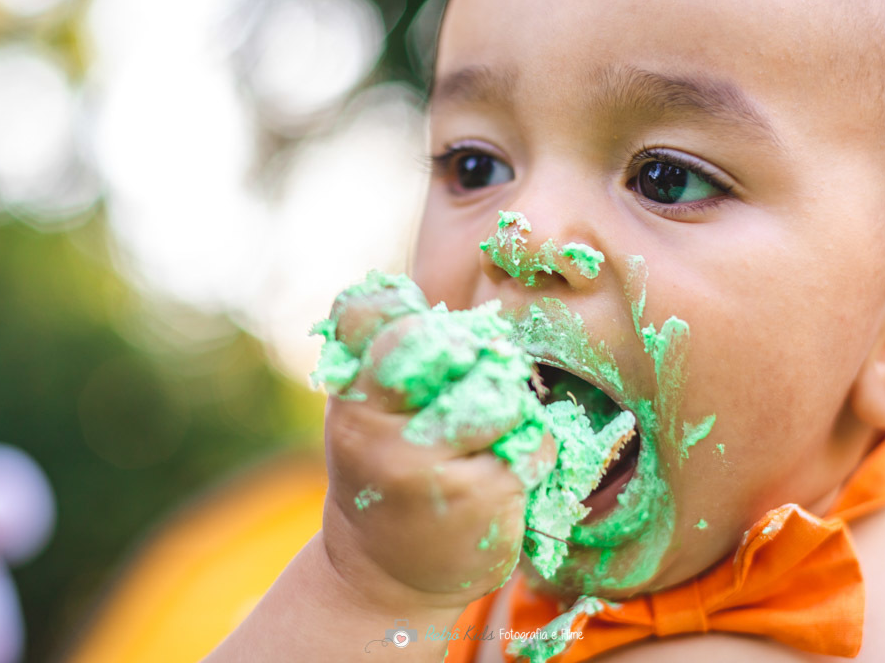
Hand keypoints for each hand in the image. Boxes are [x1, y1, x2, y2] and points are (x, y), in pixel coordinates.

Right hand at [319, 275, 553, 610]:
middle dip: (473, 357)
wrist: (383, 573)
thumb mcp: (371, 414)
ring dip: (511, 412)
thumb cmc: (390, 470)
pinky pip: (534, 444)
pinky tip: (505, 477)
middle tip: (473, 387)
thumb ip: (397, 360)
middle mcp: (375, 427)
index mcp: (350, 396)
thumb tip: (452, 310)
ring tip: (488, 441)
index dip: (406, 312)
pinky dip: (533, 454)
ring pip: (502, 394)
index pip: (365, 314)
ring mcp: (422, 464)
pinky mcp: (475, 497)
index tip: (432, 341)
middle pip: (442, 343)